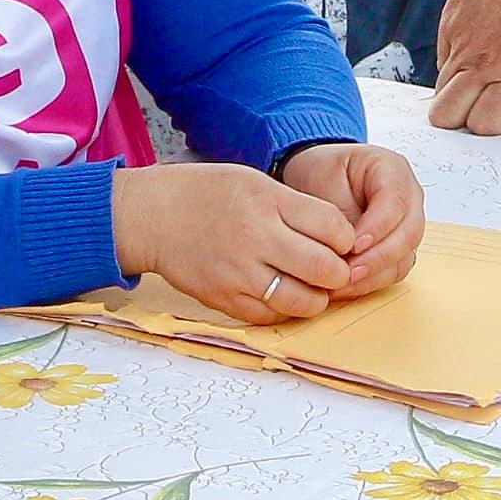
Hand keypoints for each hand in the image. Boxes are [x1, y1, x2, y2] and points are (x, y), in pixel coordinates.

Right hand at [111, 161, 356, 321]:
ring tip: (312, 288)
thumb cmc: (206, 194)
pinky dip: (284, 310)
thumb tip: (338, 238)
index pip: (334, 228)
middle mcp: (256, 238)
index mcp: (268, 202)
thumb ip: (296, 208)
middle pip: (324, 269)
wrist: (153, 216)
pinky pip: (270, 317)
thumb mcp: (256, 182)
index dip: (347, 239)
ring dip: (316, 299)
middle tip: (334, 270)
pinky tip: (281, 296)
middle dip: (339, 273)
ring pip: (301, 301)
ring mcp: (239, 273)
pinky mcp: (224, 298)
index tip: (341, 241)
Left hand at [275, 142, 426, 299]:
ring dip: (375, 274)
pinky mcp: (397, 249)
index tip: (353, 245)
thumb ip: (341, 214)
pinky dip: (372, 281)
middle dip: (378, 258)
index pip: (396, 202)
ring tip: (344, 283)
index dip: (377, 228)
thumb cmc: (322, 172)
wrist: (316, 179)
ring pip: (404, 257)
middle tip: (348, 271)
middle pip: (408, 233)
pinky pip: (393, 271)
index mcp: (393, 170)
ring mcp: (406, 225)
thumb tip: (348, 251)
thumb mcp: (325, 180)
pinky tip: (347, 286)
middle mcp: (408, 199)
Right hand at [430, 0, 500, 131]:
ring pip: (439, 93)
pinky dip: (453, 70)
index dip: (495, 128)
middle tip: (489, 108)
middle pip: (450, 119)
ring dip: (456, 98)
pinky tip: (478, 56)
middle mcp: (484, 61)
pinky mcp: (448, 24)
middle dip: (466, 122)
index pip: (486, 126)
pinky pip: (441, 62)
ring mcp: (460, 42)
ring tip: (483, 85)